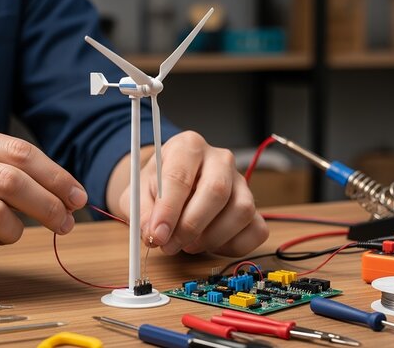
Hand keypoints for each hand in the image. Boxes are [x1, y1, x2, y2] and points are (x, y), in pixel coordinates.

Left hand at [109, 131, 268, 256]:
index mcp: (188, 146)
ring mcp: (241, 182)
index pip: (181, 176)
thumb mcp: (137, 194)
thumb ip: (141, 212)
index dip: (168, 210)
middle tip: (170, 245)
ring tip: (187, 244)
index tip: (157, 235)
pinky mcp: (254, 207)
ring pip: (241, 211)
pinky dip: (232, 246)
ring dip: (211, 237)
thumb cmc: (156, 188)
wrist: (170, 188)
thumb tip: (155, 234)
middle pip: (217, 191)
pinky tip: (209, 244)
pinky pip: (256, 230)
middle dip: (191, 226)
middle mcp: (220, 159)